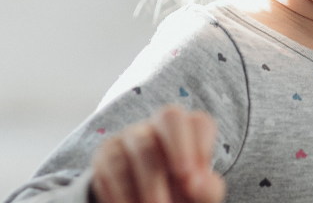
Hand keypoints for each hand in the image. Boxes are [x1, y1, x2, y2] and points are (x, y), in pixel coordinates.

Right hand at [90, 105, 225, 202]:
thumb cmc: (179, 195)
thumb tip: (197, 184)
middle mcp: (158, 126)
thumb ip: (206, 190)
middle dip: (180, 148)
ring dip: (152, 184)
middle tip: (186, 181)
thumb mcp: (197, 196)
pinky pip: (113, 167)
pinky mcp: (106, 154)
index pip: (199, 123)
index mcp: (188, 132)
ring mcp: (130, 136)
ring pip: (142, 147)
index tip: (197, 182)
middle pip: (170, 117)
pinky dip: (124, 194)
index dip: (202, 147)